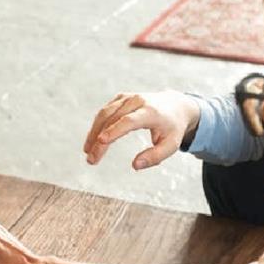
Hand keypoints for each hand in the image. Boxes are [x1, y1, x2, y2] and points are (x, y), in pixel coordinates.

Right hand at [83, 91, 201, 168]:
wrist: (175, 105)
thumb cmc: (172, 128)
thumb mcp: (171, 145)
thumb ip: (155, 156)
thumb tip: (135, 165)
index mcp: (151, 112)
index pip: (129, 121)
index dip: (114, 131)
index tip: (101, 142)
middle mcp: (137, 101)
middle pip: (112, 119)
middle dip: (99, 140)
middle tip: (91, 159)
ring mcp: (127, 98)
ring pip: (104, 114)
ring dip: (93, 133)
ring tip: (88, 152)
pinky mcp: (121, 98)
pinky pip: (105, 112)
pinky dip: (97, 126)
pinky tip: (93, 140)